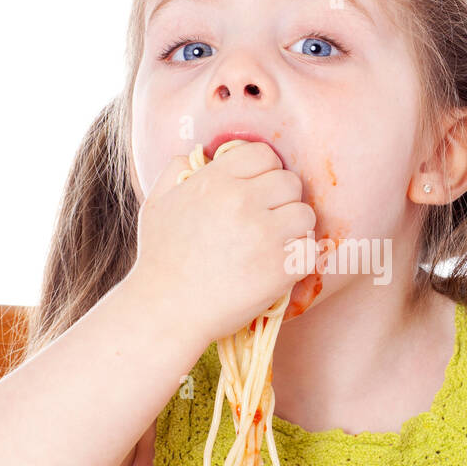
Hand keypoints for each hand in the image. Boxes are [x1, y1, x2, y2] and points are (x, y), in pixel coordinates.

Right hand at [128, 141, 317, 341]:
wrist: (166, 311)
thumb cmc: (160, 259)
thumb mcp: (157, 202)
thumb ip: (176, 170)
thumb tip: (200, 154)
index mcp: (216, 181)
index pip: (265, 154)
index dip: (265, 171)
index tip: (257, 191)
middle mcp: (243, 202)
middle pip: (291, 182)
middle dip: (282, 200)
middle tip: (267, 221)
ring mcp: (264, 235)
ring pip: (305, 215)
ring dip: (294, 229)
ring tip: (275, 244)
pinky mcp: (280, 268)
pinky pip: (309, 250)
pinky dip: (298, 259)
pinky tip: (278, 266)